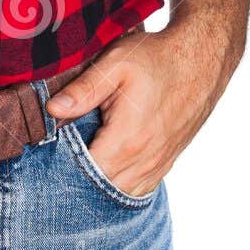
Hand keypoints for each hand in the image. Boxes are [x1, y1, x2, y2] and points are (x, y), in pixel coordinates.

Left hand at [45, 18, 241, 197]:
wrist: (200, 58)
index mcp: (128, 139)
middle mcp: (145, 159)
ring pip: (122, 192)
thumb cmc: (156, 58)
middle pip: (102, 187)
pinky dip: (121, 184)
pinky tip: (107, 168)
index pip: (87, 172)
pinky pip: (140, 187)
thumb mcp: (115, 63)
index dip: (64, 166)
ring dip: (100, 183)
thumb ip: (83, 90)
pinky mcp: (167, 161)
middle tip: (58, 160)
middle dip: (78, 177)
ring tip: (81, 164)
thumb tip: (52, 109)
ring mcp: (159, 164)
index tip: (49, 154)